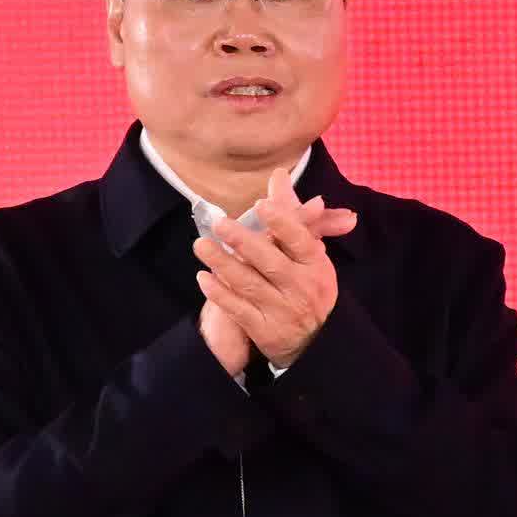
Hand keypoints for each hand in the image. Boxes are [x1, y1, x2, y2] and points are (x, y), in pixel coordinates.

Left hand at [196, 189, 354, 373]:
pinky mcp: (265, 330)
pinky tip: (203, 278)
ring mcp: (282, 311)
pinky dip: (220, 294)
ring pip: (249, 284)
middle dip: (245, 243)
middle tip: (219, 224)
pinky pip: (238, 310)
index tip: (261, 205)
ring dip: (223, 264)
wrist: (314, 340)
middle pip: (270, 262)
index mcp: (315, 265)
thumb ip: (291, 213)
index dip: (283, 223)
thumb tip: (278, 176)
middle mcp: (302, 288)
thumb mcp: (308, 251)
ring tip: (201, 246)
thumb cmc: (307, 284)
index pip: (301, 241)